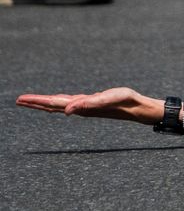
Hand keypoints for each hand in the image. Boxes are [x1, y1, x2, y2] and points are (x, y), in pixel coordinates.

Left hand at [17, 88, 162, 124]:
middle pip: (52, 105)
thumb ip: (87, 104)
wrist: (136, 108)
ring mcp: (84, 106)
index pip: (52, 103)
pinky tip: (58, 101)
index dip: (36, 101)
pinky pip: (69, 102)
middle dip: (35, 103)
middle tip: (18, 100)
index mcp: (79, 106)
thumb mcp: (107, 99)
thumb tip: (65, 111)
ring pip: (59, 105)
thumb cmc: (124, 101)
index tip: (21, 99)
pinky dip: (58, 101)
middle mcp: (78, 107)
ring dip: (44, 103)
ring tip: (32, 101)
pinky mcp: (90, 103)